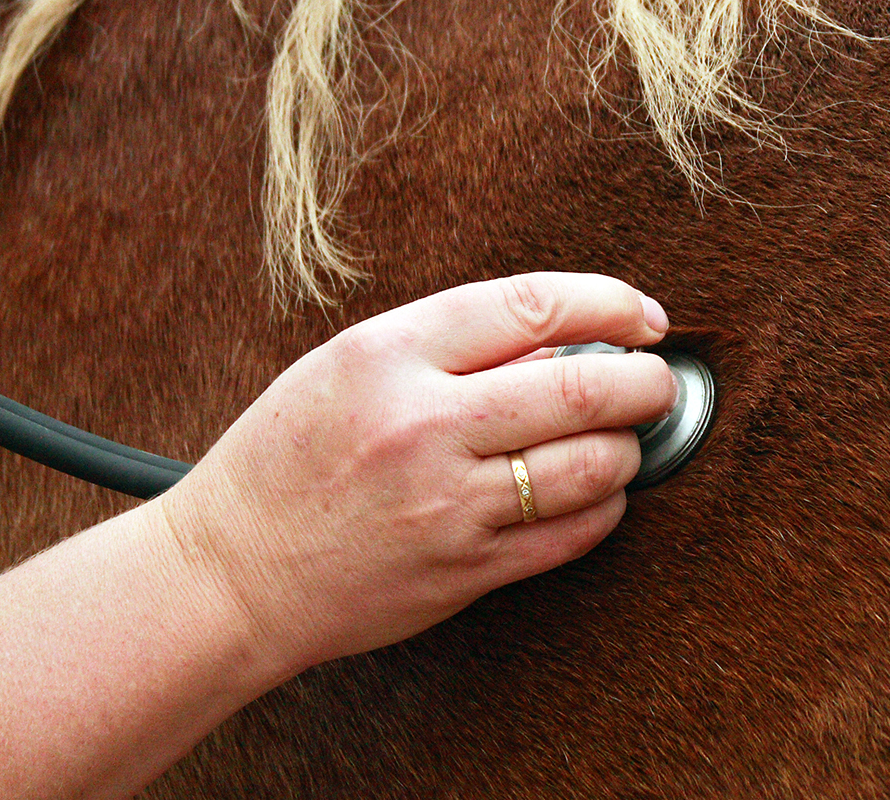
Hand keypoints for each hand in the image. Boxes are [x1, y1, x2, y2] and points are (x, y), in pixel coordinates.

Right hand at [151, 272, 675, 674]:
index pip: (532, 305)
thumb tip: (566, 334)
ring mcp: (448, 504)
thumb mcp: (347, 367)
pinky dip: (606, 507)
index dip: (610, 303)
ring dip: (630, 448)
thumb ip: (449, 345)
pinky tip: (598, 493)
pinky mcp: (466, 570)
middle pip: (584, 387)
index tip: (643, 316)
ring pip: (593, 466)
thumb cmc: (286, 460)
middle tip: (658, 381)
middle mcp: (423, 425)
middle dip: (645, 381)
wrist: (231, 574)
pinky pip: (573, 534)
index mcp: (387, 355)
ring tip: (624, 439)